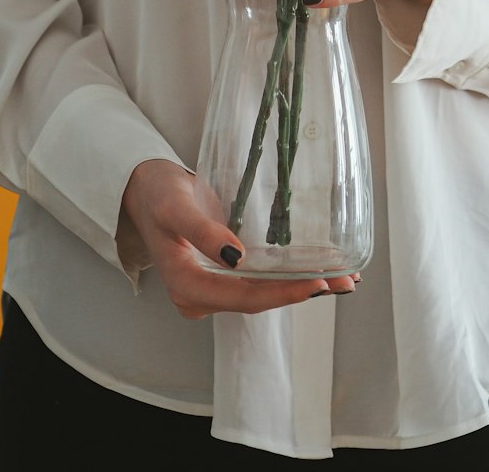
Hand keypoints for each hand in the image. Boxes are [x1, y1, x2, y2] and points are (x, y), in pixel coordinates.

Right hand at [119, 159, 358, 318]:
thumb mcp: (174, 208)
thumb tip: (236, 258)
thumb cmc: (156, 194)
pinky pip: (258, 281)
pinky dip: (288, 276)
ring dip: (301, 286)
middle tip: (345, 281)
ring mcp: (213, 287)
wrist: (143, 189)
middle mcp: (202, 296)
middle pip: (259, 300)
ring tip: (344, 278)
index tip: (318, 283)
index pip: (245, 297)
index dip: (283, 293)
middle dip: (302, 292)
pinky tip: (317, 269)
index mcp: (187, 288)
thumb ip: (202, 232)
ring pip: (263, 293)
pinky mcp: (223, 274)